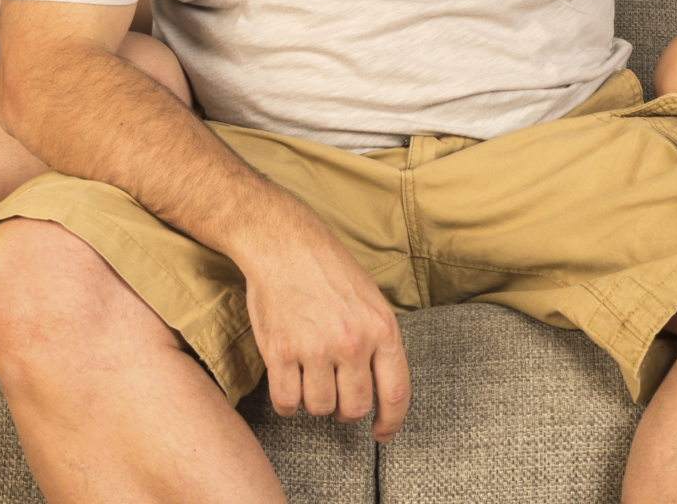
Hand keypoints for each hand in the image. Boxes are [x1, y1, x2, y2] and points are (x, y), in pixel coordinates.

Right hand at [237, 212, 410, 441]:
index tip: (381, 434)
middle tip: (336, 394)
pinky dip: (287, 403)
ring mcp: (314, 348)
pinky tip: (288, 384)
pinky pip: (287, 402)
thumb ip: (380, 342)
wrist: (283, 242)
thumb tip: (384, 386)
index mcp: (381, 329)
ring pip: (320, 407)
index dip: (391, 422)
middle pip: (354, 408)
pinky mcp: (279, 351)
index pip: (396, 393)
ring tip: (309, 378)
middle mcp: (351, 342)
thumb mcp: (372, 300)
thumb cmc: (328, 269)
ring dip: (314, 401)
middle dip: (345, 410)